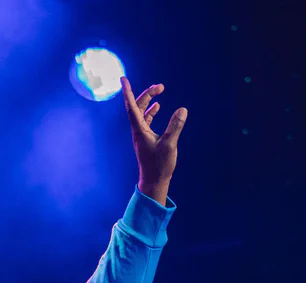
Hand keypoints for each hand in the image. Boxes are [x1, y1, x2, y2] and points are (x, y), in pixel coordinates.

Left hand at [121, 78, 186, 204]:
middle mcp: (138, 131)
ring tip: (159, 91)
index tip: (123, 79)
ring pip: (141, 112)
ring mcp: (141, 135)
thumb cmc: (160, 165)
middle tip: (161, 86)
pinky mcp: (146, 139)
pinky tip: (157, 107)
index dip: (127, 92)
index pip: (132, 107)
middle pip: (137, 106)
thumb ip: (175, 127)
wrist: (154, 181)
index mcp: (139, 130)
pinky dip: (150, 111)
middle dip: (147, 93)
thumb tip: (182, 110)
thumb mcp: (169, 145)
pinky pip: (145, 120)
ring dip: (149, 100)